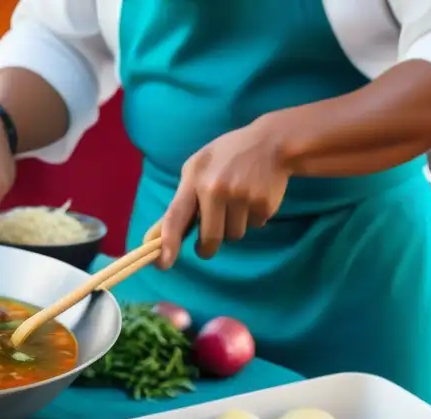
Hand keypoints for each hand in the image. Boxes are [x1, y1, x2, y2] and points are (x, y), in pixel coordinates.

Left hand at [158, 117, 291, 267]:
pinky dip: (253, 218)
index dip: (168, 242)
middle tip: (207, 243)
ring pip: (233, 236)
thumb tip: (158, 236)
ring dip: (233, 227)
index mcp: (195, 179)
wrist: (272, 142)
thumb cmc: (227, 156)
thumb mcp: (198, 168)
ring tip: (238, 201)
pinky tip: (254, 197)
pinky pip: (254, 227)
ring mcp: (242, 197)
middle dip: (207, 246)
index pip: (176, 216)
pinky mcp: (263, 204)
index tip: (162, 264)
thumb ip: (181, 201)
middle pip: (210, 239)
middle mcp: (216, 189)